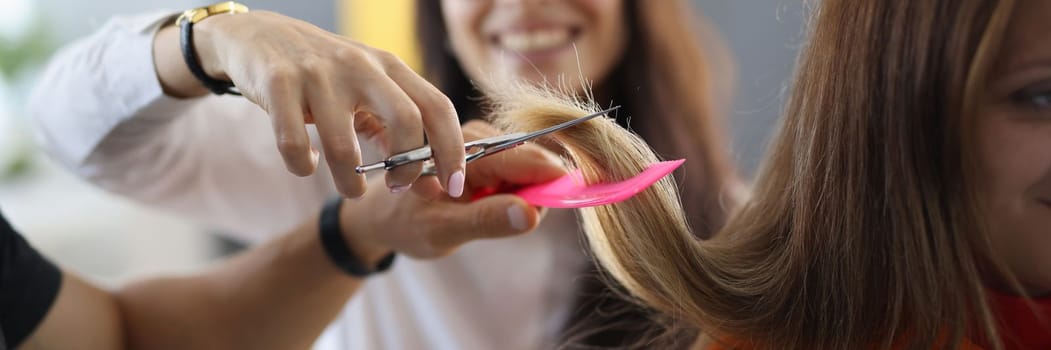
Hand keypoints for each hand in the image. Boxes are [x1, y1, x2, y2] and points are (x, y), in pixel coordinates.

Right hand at [158, 11, 465, 197]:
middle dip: (408, 167)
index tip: (453, 187)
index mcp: (389, 66)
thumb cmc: (326, 76)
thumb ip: (399, 139)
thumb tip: (432, 190)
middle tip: (397, 187)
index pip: (438, 107)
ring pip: (343, 147)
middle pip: (406, 120)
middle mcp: (360, 65)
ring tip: (350, 189)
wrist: (259, 36)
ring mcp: (319, 74)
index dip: (453, 150)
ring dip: (350, 182)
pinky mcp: (278, 85)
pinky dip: (302, 166)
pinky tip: (306, 163)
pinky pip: (295, 145)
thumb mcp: (368, 95)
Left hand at [338, 121, 567, 262]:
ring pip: (530, 166)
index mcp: (464, 151)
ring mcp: (484, 144)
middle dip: (539, 193)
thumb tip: (533, 214)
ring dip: (527, 194)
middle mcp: (476, 138)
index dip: (556, 183)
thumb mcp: (442, 232)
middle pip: (534, 161)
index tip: (573, 201)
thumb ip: (487, 222)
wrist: (380, 213)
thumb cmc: (405, 223)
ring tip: (497, 215)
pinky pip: (520, 170)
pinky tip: (497, 206)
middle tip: (520, 221)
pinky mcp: (488, 153)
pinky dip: (518, 191)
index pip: (529, 161)